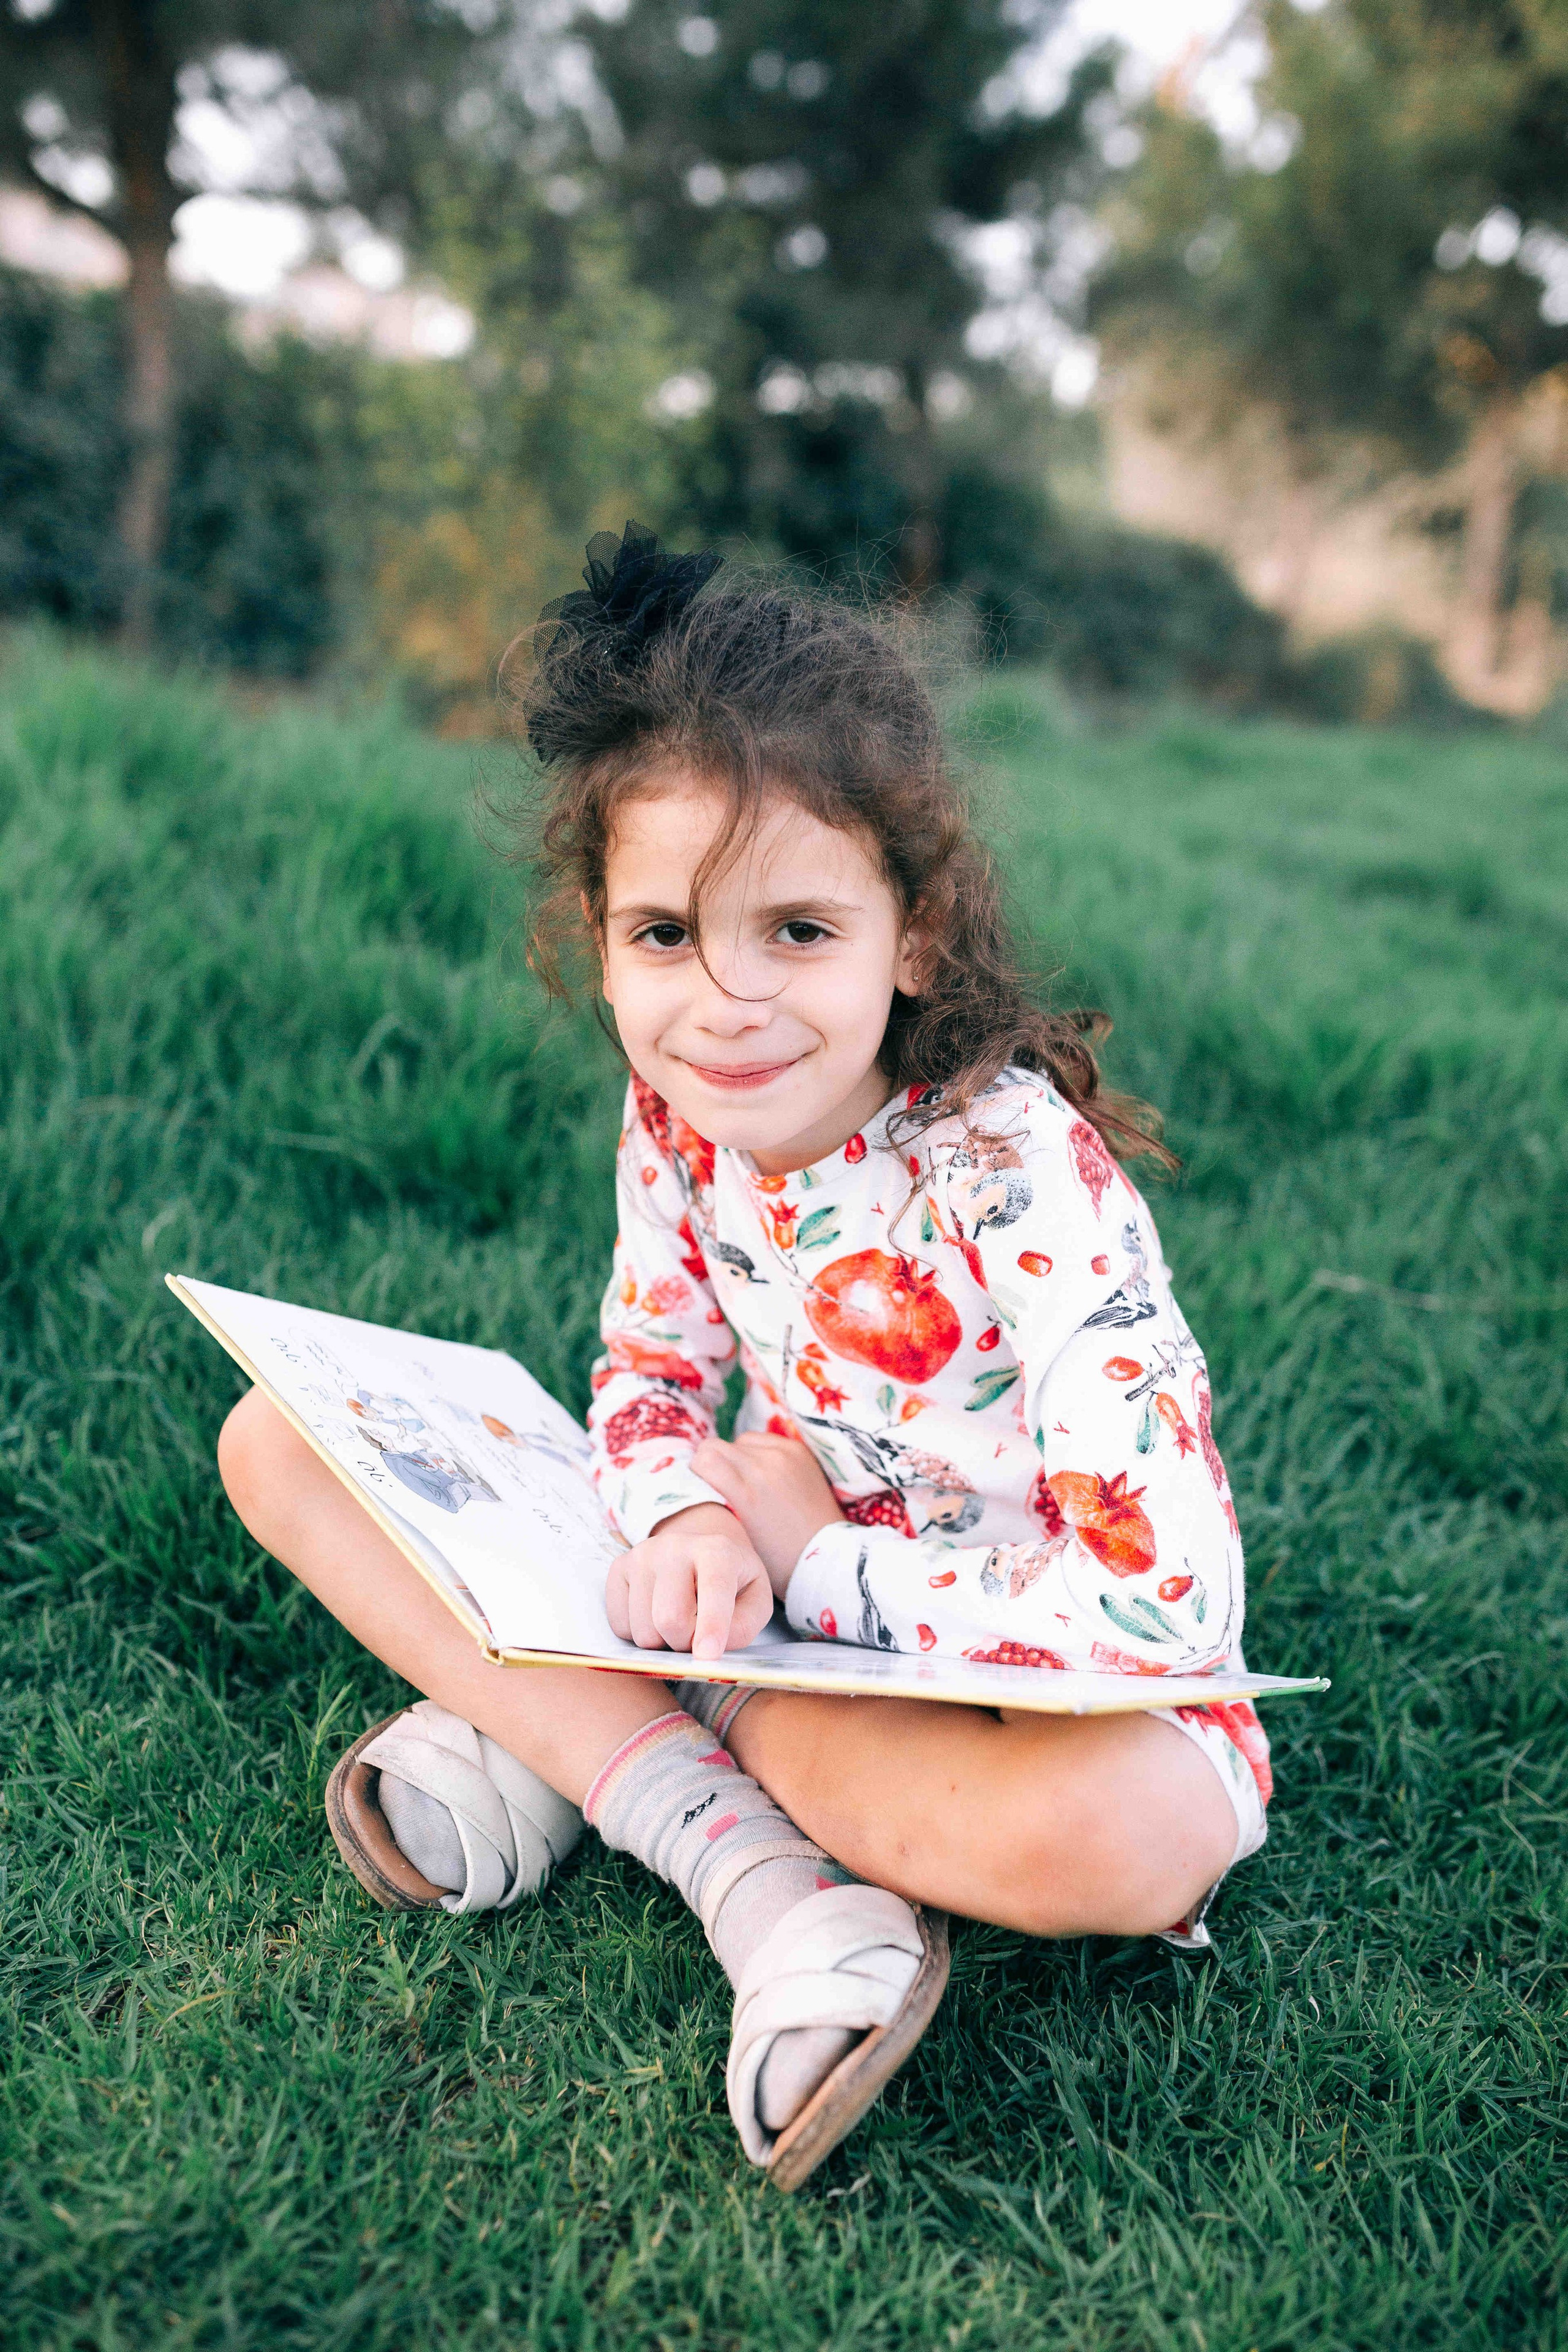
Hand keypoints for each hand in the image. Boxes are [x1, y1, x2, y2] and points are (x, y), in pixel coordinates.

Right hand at [606, 1502, 774, 1659]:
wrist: (698, 1552)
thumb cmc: (732, 1582)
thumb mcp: (756, 1600)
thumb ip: (743, 1627)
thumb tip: (706, 1651)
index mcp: (717, 1550)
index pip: (713, 1590)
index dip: (711, 1626)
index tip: (707, 1656)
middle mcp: (674, 1546)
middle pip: (670, 1618)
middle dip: (684, 1644)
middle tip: (695, 1639)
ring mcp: (641, 1555)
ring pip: (642, 1630)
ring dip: (662, 1643)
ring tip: (677, 1624)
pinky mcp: (618, 1568)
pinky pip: (620, 1626)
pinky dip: (639, 1634)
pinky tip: (654, 1616)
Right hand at [690, 1433, 846, 1595]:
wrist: (827, 1554)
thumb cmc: (777, 1558)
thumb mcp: (737, 1537)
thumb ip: (715, 1505)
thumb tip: (695, 1484)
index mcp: (746, 1493)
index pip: (702, 1459)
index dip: (696, 1472)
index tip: (700, 1487)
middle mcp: (764, 1467)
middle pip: (716, 1445)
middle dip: (712, 1463)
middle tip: (720, 1485)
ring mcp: (784, 1455)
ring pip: (739, 1441)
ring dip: (737, 1457)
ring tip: (746, 1481)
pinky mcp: (798, 1450)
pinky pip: (764, 1440)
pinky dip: (758, 1453)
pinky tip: (765, 1475)